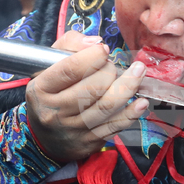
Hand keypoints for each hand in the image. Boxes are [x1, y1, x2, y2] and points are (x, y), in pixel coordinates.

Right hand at [26, 31, 148, 161]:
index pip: (69, 71)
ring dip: (128, 87)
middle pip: (91, 88)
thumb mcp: (48, 65)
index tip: (104, 50)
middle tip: (112, 65)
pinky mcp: (89, 141)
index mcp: (42, 89)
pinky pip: (115, 126)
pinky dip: (132, 113)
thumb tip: (96, 42)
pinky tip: (142, 101)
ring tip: (138, 72)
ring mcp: (74, 129)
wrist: (44, 136)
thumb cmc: (50, 92)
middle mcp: (56, 111)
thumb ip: (70, 45)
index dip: (91, 57)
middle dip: (109, 71)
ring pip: (106, 107)